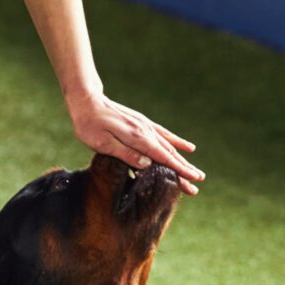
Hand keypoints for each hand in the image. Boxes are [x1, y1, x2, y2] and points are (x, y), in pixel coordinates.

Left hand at [66, 89, 203, 194]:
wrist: (87, 100)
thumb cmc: (89, 124)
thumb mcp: (102, 143)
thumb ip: (125, 153)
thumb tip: (147, 165)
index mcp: (137, 138)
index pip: (163, 157)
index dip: (178, 170)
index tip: (192, 180)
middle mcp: (145, 131)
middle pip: (169, 154)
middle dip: (184, 169)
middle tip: (198, 184)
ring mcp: (145, 126)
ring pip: (169, 146)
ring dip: (183, 160)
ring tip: (195, 172)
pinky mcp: (142, 123)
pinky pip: (164, 134)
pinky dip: (177, 142)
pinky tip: (188, 147)